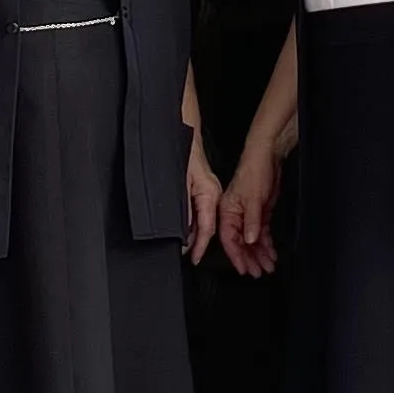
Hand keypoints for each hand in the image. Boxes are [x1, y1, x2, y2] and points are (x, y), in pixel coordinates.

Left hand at [184, 134, 221, 264]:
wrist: (185, 133)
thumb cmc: (184, 152)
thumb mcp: (181, 181)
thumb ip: (185, 206)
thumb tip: (185, 228)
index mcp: (209, 194)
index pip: (206, 228)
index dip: (200, 246)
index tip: (194, 259)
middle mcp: (212, 194)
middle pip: (208, 226)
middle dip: (200, 245)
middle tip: (191, 259)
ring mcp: (209, 191)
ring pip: (205, 220)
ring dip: (198, 236)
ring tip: (191, 251)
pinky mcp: (204, 189)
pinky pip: (203, 212)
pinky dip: (197, 224)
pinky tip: (188, 231)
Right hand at [220, 141, 283, 277]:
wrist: (267, 157)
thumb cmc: (254, 172)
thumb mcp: (254, 199)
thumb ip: (251, 221)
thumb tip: (249, 240)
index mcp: (227, 211)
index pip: (229, 239)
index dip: (237, 256)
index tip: (244, 269)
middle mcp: (235, 215)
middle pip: (240, 243)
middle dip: (250, 259)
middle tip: (258, 272)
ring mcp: (248, 215)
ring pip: (252, 240)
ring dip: (260, 254)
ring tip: (267, 266)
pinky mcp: (259, 212)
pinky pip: (261, 233)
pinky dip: (266, 244)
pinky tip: (271, 253)